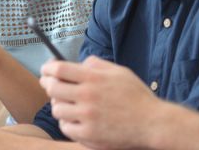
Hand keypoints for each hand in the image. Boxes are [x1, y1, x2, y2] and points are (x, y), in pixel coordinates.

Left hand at [39, 56, 159, 148]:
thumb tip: (79, 63)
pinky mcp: (88, 135)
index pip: (59, 69)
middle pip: (52, 88)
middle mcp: (87, 96)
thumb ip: (97, 64)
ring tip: (66, 103)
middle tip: (49, 85)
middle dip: (48, 84)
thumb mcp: (119, 72)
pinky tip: (74, 119)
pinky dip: (67, 122)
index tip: (46, 70)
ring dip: (58, 104)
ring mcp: (87, 117)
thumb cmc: (137, 97)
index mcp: (94, 78)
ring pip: (56, 109)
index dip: (48, 68)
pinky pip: (65, 127)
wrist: (152, 123)